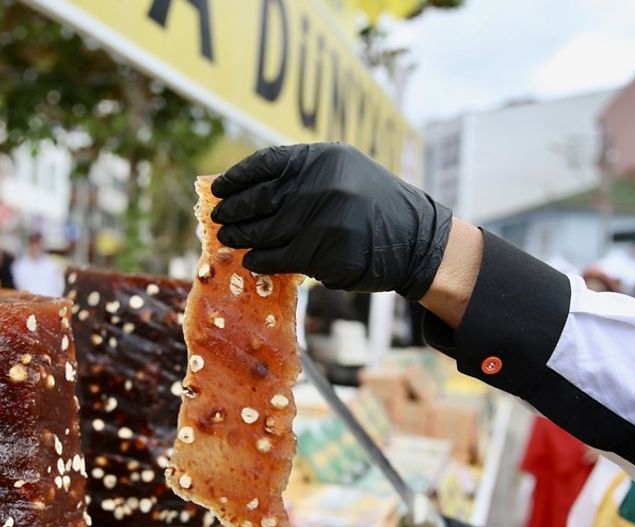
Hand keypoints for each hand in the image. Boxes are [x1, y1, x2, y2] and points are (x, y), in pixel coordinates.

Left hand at [211, 143, 453, 300]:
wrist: (416, 240)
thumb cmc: (375, 206)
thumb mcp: (345, 172)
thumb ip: (304, 175)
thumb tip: (251, 189)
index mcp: (323, 158)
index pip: (266, 164)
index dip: (237, 178)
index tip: (218, 189)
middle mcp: (320, 184)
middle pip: (261, 198)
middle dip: (233, 209)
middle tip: (218, 218)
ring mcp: (321, 218)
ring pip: (265, 230)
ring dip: (241, 236)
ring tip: (227, 239)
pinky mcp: (323, 251)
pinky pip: (279, 256)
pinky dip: (260, 259)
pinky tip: (252, 259)